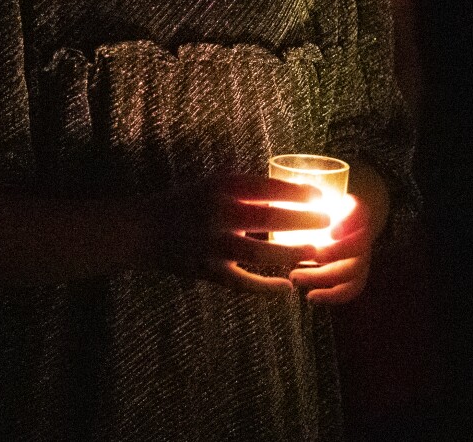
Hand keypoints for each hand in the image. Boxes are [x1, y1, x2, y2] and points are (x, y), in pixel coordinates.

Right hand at [144, 175, 334, 294]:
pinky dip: (266, 288)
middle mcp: (216, 214)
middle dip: (304, 220)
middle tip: (328, 222)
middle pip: (269, 218)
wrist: (143, 230)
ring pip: (260, 253)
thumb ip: (245, 187)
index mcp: (218, 187)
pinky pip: (242, 283)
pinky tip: (287, 288)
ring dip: (292, 254)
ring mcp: (211, 245)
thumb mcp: (212, 184)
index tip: (320, 195)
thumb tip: (290, 190)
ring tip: (316, 253)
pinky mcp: (207, 271)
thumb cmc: (185, 202)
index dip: (297, 192)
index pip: (266, 187)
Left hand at [289, 194, 375, 304]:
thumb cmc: (320, 205)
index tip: (332, 231)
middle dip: (333, 253)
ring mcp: (363, 257)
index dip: (349, 223)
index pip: (360, 213)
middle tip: (305, 255)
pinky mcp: (357, 275)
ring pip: (352, 271)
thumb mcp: (313, 194)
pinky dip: (332, 296)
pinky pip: (351, 289)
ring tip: (294, 276)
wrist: (339, 219)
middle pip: (359, 246)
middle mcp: (364, 234)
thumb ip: (302, 192)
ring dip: (323, 276)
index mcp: (356, 210)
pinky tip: (310, 297)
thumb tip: (280, 193)